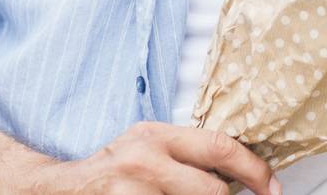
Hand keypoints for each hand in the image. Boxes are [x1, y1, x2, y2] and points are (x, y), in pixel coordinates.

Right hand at [25, 122, 278, 194]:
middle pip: (211, 190)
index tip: (271, 186)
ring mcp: (132, 193)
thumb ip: (186, 152)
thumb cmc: (112, 169)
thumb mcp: (147, 146)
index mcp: (157, 136)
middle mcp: (145, 162)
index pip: (219, 147)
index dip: (253, 169)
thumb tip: (237, 172)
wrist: (55, 190)